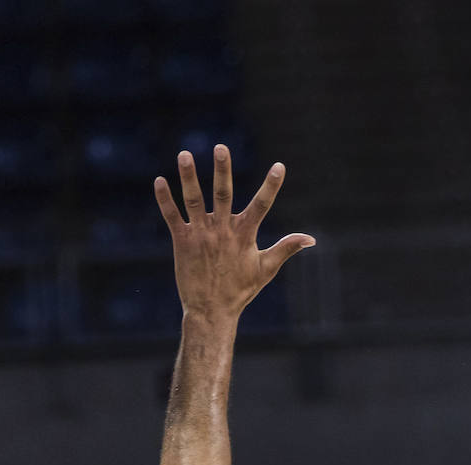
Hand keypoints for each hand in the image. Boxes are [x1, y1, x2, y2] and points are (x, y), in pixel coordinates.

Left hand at [154, 145, 314, 320]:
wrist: (211, 311)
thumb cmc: (240, 290)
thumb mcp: (266, 269)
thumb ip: (286, 248)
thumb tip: (311, 239)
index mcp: (244, 236)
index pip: (261, 206)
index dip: (271, 186)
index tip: (279, 167)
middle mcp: (222, 231)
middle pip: (223, 195)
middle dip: (223, 171)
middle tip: (222, 147)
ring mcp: (201, 235)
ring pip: (194, 200)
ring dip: (189, 177)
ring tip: (184, 154)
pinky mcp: (182, 242)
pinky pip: (172, 216)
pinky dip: (165, 199)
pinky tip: (160, 180)